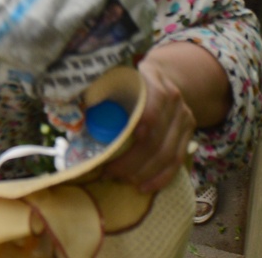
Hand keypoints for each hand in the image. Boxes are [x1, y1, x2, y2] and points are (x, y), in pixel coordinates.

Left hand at [104, 54, 196, 192]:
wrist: (165, 76)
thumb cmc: (131, 79)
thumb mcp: (116, 75)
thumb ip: (100, 89)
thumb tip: (71, 107)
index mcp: (154, 80)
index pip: (151, 109)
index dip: (137, 129)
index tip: (114, 147)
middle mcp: (174, 101)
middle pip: (155, 139)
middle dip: (131, 161)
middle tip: (109, 172)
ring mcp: (185, 118)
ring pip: (168, 154)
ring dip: (143, 172)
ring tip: (123, 181)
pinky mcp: (189, 134)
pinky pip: (177, 161)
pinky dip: (161, 177)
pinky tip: (144, 187)